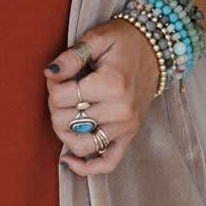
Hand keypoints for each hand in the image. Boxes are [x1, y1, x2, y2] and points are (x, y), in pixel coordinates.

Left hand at [43, 18, 161, 174]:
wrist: (154, 50)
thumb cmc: (123, 41)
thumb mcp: (96, 38)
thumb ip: (72, 56)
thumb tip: (50, 73)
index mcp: (111, 84)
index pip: (62, 97)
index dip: (51, 85)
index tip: (57, 75)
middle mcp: (120, 110)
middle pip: (67, 121)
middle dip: (55, 106)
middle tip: (60, 90)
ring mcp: (125, 126)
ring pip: (81, 144)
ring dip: (63, 133)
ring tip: (63, 115)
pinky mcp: (128, 136)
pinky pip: (107, 162)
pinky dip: (86, 167)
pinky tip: (68, 159)